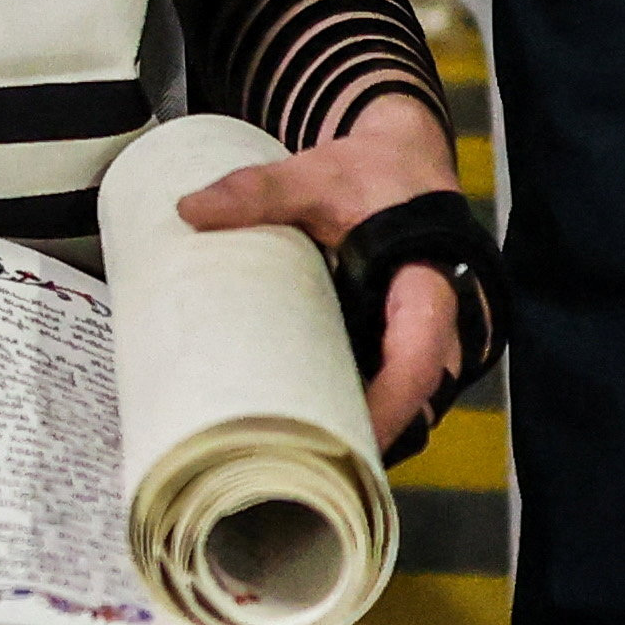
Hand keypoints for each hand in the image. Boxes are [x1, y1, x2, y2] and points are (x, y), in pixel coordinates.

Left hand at [175, 100, 473, 445]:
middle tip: (307, 466)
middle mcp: (435, 323)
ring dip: (365, 428)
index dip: (390, 403)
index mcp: (425, 286)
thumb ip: (258, 190)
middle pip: (414, 397)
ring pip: (405, 400)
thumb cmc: (370, 172)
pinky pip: (389, 384)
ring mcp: (420, 337)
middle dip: (369, 436)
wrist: (402, 158)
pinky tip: (314, 427)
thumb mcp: (315, 175)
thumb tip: (189, 209)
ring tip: (304, 459)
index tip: (353, 438)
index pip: (418, 358)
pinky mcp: (399, 341)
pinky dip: (360, 407)